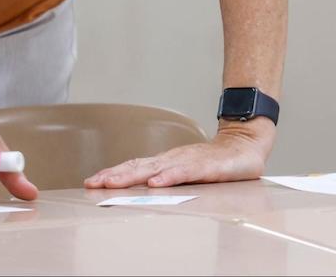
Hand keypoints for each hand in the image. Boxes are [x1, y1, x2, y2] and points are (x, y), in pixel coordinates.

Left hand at [83, 117, 275, 188]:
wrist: (244, 145)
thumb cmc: (214, 163)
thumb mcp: (186, 173)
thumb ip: (167, 179)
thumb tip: (142, 189)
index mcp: (165, 162)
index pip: (133, 166)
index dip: (112, 173)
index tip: (91, 181)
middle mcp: (171, 159)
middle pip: (136, 166)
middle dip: (113, 175)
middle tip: (92, 183)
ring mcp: (186, 161)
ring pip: (154, 169)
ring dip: (131, 176)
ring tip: (112, 183)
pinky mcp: (205, 167)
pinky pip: (183, 173)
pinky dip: (167, 178)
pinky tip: (155, 184)